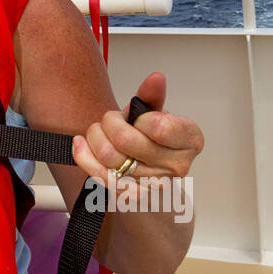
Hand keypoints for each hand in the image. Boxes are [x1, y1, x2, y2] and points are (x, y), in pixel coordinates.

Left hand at [71, 71, 203, 185]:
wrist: (150, 170)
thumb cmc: (153, 138)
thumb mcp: (156, 112)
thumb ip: (152, 95)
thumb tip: (155, 78)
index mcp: (190, 141)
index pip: (159, 127)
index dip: (140, 118)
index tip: (139, 118)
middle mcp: (176, 166)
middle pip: (127, 141)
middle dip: (111, 122)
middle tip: (112, 120)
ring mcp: (153, 184)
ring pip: (109, 156)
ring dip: (96, 137)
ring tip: (100, 131)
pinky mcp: (130, 195)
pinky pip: (98, 174)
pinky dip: (84, 155)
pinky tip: (81, 144)